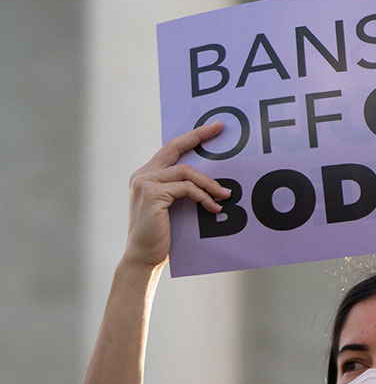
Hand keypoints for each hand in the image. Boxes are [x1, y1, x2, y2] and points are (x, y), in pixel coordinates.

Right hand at [122, 123, 231, 271]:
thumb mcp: (172, 205)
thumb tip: (211, 179)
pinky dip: (204, 197)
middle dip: (198, 136)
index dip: (191, 136)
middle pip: (175, 147)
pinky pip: (187, 188)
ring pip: (187, 172)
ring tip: (225, 196)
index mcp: (146, 175)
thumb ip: (182, 188)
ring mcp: (145, 183)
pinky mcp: (152, 194)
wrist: (143, 256)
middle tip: (219, 130)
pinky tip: (214, 208)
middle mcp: (142, 175)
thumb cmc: (160, 234)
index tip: (212, 126)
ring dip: (210, 184)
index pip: (170, 149)